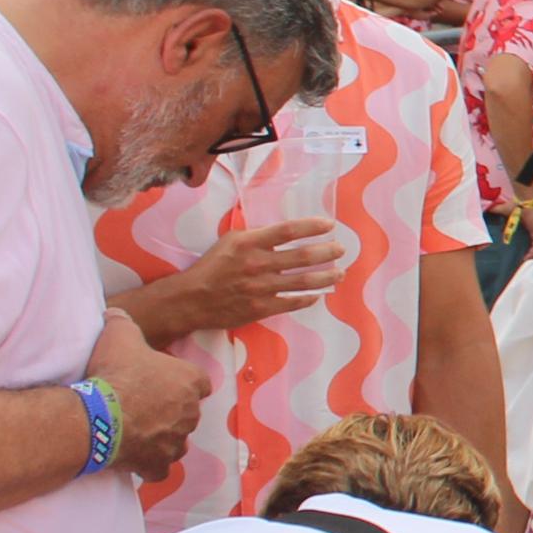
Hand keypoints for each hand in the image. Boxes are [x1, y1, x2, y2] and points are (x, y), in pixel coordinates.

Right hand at [85, 315, 209, 480]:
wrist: (99, 416)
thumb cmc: (115, 372)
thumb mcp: (119, 334)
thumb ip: (122, 321)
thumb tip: (115, 314)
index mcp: (191, 381)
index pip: (200, 382)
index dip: (182, 381)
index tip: (163, 381)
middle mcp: (191, 413)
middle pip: (187, 412)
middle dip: (169, 410)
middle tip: (141, 406)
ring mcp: (176, 442)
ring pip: (177, 441)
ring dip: (162, 438)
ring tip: (137, 432)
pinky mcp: (158, 464)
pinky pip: (160, 469)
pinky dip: (150, 466)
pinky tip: (134, 460)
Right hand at [166, 217, 351, 331]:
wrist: (192, 299)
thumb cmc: (212, 266)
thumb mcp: (230, 240)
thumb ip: (257, 235)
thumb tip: (285, 231)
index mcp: (249, 243)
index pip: (288, 231)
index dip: (312, 226)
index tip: (329, 224)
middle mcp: (258, 264)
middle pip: (302, 256)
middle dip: (327, 252)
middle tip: (340, 249)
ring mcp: (261, 288)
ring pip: (303, 282)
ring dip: (326, 277)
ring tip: (340, 273)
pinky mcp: (261, 308)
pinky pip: (292, 303)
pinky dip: (308, 298)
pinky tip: (318, 294)